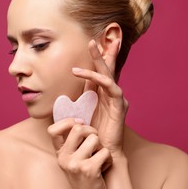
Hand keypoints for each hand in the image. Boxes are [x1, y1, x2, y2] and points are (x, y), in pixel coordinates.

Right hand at [48, 119, 111, 188]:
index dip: (67, 122)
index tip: (79, 124)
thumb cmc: (83, 176)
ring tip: (99, 157)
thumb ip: (71, 142)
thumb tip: (79, 120)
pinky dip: (108, 158)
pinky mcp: (89, 170)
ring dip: (101, 147)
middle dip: (91, 131)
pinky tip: (103, 166)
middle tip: (95, 141)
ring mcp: (75, 164)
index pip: (53, 129)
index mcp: (59, 153)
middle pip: (78, 128)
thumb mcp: (72, 158)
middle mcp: (64, 158)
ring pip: (95, 139)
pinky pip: (105, 152)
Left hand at [72, 39, 127, 157]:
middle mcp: (111, 94)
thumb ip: (79, 98)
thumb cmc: (90, 133)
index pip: (100, 72)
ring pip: (109, 73)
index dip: (98, 57)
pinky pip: (111, 86)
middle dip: (105, 51)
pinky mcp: (120, 105)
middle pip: (108, 68)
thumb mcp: (81, 111)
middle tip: (97, 36)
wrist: (101, 151)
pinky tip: (85, 73)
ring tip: (92, 45)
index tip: (94, 42)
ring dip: (100, 59)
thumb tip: (67, 90)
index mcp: (102, 95)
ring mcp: (117, 99)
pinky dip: (98, 78)